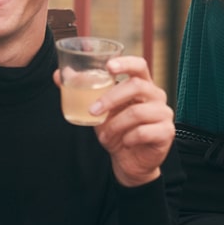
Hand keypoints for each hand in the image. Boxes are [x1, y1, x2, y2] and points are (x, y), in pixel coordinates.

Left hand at [60, 57, 175, 186]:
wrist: (129, 161)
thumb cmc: (116, 130)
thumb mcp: (98, 109)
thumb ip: (83, 91)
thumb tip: (57, 75)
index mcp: (142, 84)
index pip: (139, 65)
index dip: (125, 63)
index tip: (108, 67)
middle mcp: (156, 95)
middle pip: (136, 86)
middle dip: (110, 98)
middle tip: (92, 111)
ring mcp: (164, 113)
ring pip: (137, 112)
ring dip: (115, 125)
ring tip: (105, 136)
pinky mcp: (166, 132)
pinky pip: (144, 132)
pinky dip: (128, 138)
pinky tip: (124, 143)